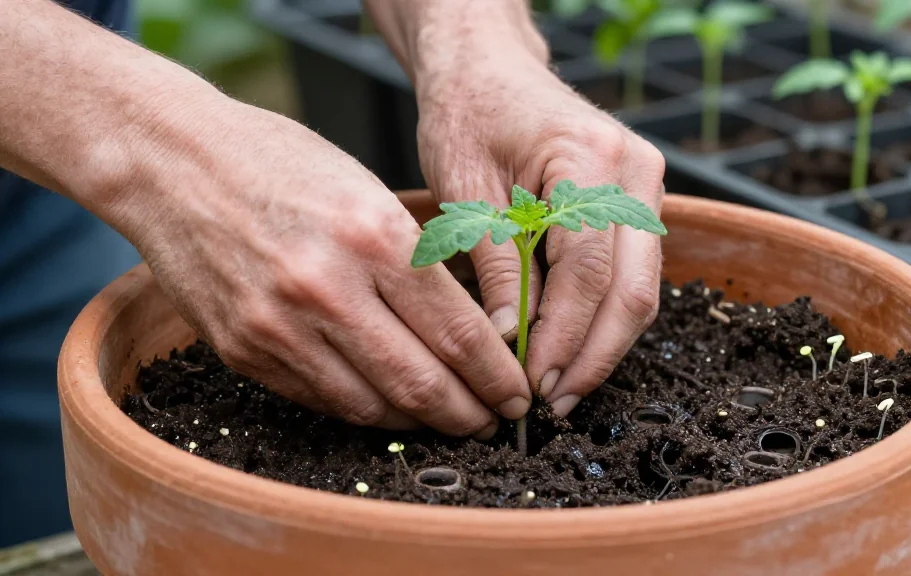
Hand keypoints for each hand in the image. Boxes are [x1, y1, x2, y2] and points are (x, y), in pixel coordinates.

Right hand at [112, 98, 531, 437]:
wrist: (172, 163)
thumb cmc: (279, 163)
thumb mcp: (367, 190)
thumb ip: (417, 261)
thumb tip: (471, 330)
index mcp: (373, 235)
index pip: (459, 333)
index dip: (498, 376)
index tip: (518, 393)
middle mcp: (327, 288)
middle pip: (422, 383)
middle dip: (472, 414)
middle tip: (497, 422)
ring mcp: (280, 326)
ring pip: (374, 406)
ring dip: (423, 423)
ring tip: (450, 419)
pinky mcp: (244, 352)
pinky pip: (323, 401)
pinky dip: (367, 411)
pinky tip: (391, 407)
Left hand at [415, 49, 665, 416]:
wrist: (489, 70)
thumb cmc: (469, 114)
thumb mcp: (466, 189)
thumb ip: (496, 264)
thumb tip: (510, 342)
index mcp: (591, 159)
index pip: (588, 271)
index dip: (562, 336)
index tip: (531, 383)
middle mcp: (635, 172)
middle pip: (632, 290)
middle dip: (592, 357)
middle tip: (551, 403)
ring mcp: (644, 188)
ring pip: (639, 290)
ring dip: (601, 345)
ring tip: (560, 389)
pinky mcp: (636, 205)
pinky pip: (630, 275)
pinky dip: (601, 318)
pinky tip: (569, 349)